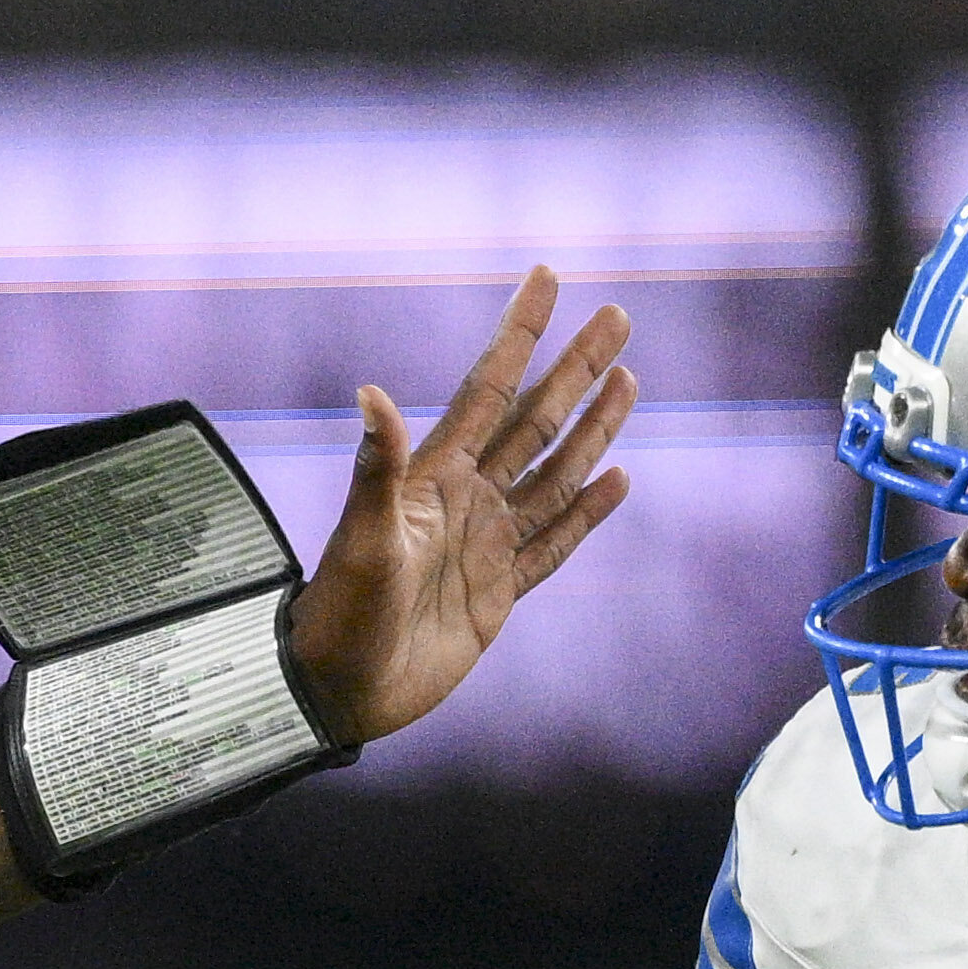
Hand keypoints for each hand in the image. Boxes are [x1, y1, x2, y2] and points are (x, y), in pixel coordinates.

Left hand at [281, 265, 639, 752]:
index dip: (519, 332)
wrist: (342, 690)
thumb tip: (370, 391)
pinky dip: (587, 512)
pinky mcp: (500, 591)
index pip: (488, 388)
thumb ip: (377, 467)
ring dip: (592, 428)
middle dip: (576, 367)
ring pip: (555, 472)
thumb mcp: (362, 537)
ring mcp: (487, 542)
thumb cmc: (341, 612)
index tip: (546, 277)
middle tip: (617, 317)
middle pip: (536, 419)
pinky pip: (554, 543)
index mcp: (433, 476)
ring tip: (626, 381)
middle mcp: (466, 498)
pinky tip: (616, 479)